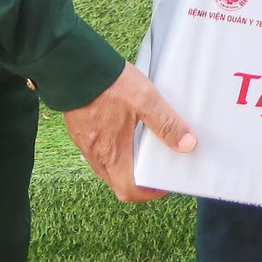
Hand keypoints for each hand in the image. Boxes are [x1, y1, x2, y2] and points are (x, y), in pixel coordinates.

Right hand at [61, 61, 196, 201]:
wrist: (74, 67)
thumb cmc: (108, 85)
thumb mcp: (145, 101)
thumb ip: (166, 123)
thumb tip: (187, 144)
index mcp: (112, 154)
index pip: (128, 191)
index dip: (148, 193)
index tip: (163, 184)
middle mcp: (95, 155)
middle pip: (117, 181)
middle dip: (138, 179)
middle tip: (156, 165)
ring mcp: (84, 144)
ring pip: (106, 167)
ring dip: (125, 165)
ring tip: (143, 148)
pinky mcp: (79, 131)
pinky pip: (97, 152)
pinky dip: (112, 151)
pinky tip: (123, 132)